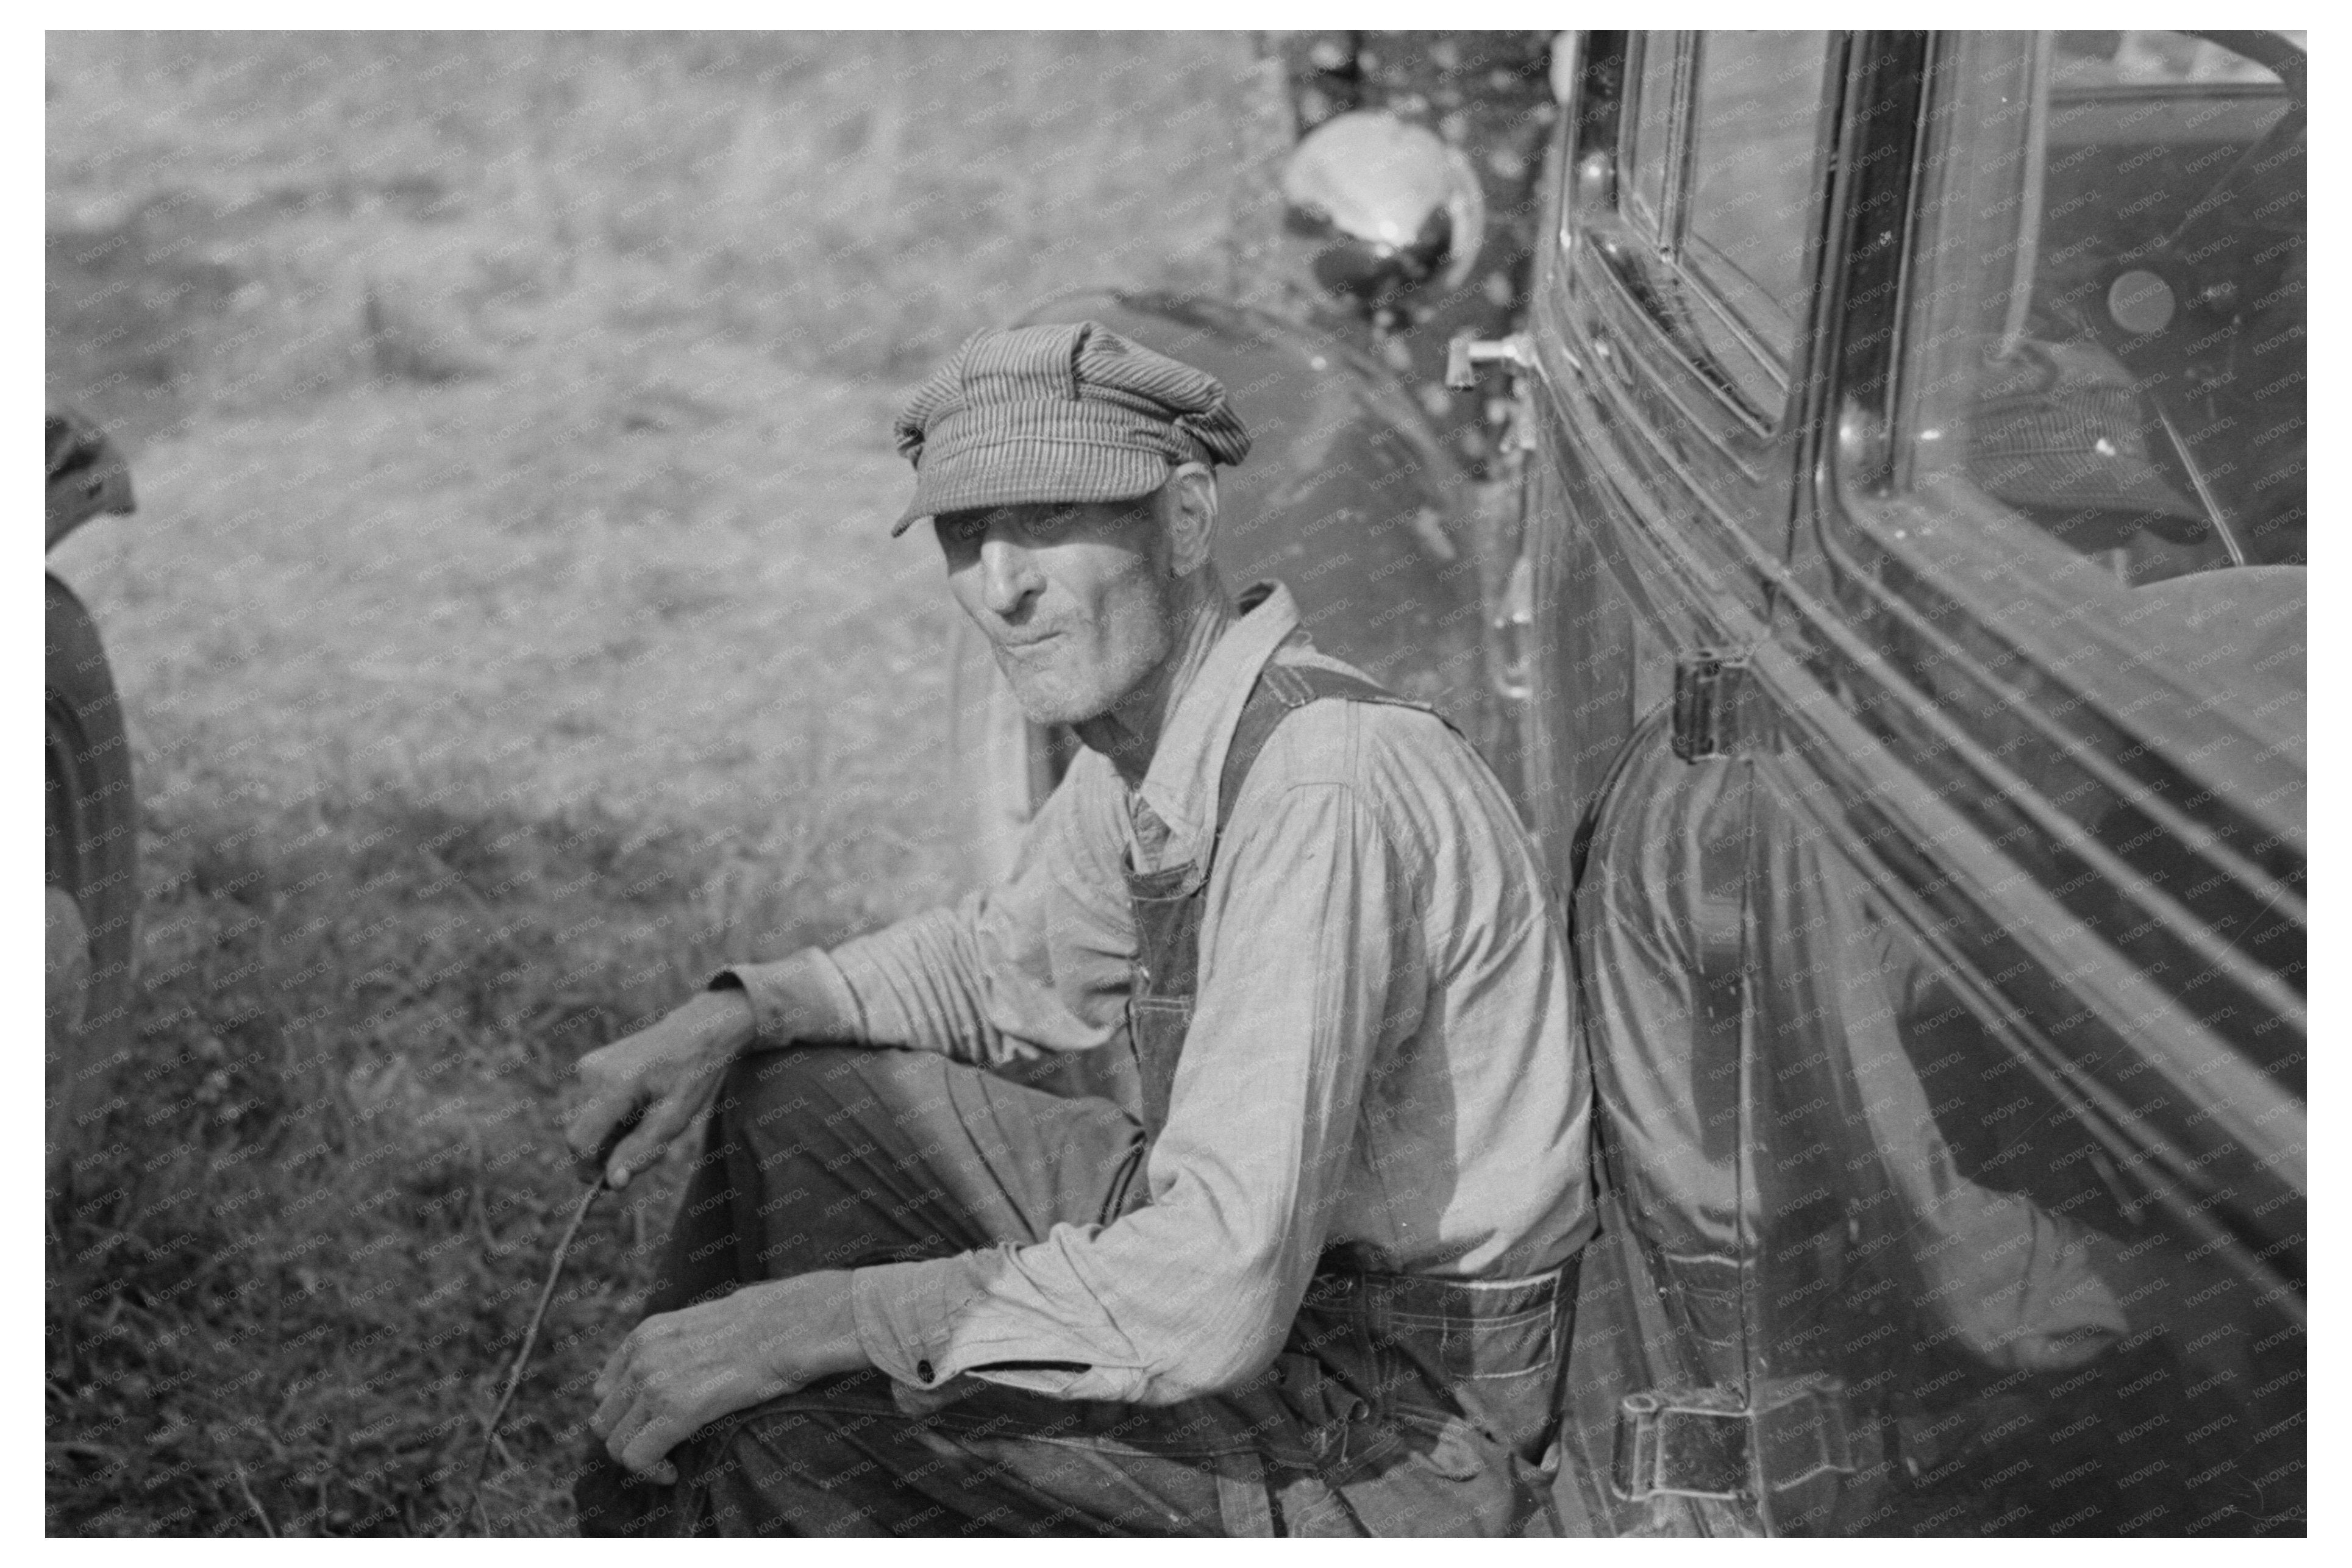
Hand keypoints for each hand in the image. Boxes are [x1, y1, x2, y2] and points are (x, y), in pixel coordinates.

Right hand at [566, 988, 755, 1188]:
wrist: (697, 1031)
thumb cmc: (692, 1074)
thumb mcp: (677, 1118)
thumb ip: (642, 1151)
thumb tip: (612, 1182)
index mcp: (615, 1084)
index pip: (580, 1142)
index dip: (591, 1169)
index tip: (616, 1181)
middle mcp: (592, 1072)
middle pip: (578, 1135)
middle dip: (604, 1152)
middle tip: (643, 1144)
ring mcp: (587, 1066)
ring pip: (583, 1124)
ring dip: (608, 1135)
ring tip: (644, 1119)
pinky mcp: (587, 1066)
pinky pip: (588, 1108)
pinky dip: (608, 1118)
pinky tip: (637, 1106)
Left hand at [591, 1272, 865, 1480]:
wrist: (795, 1324)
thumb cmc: (768, 1324)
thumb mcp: (708, 1322)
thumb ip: (681, 1345)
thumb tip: (687, 1364)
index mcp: (648, 1333)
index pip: (606, 1390)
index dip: (625, 1416)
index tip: (652, 1429)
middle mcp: (642, 1355)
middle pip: (604, 1418)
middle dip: (629, 1440)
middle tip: (661, 1451)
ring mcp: (655, 1381)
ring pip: (616, 1443)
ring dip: (639, 1459)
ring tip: (668, 1463)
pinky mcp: (676, 1409)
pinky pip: (637, 1456)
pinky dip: (651, 1472)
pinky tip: (673, 1473)